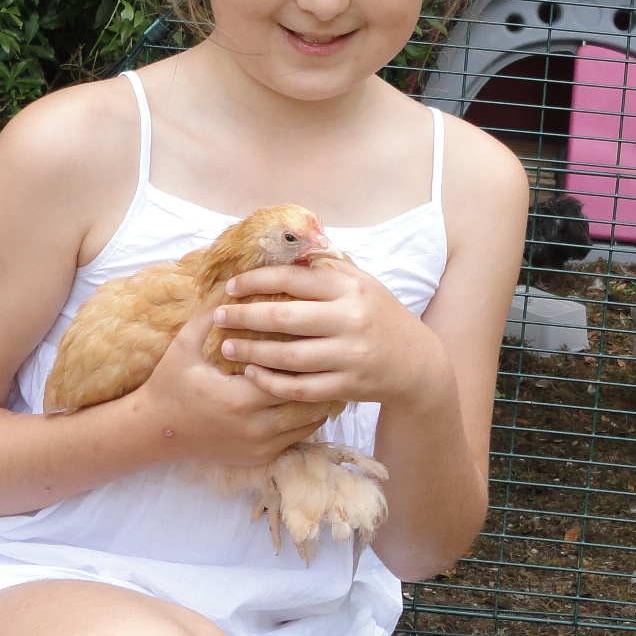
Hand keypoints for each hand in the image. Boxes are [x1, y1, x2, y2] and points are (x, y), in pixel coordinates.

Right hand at [120, 304, 334, 468]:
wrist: (156, 432)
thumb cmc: (171, 383)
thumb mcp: (185, 345)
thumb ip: (211, 315)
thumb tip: (237, 284)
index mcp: (239, 398)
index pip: (288, 374)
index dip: (304, 354)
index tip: (315, 335)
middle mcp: (255, 427)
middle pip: (307, 400)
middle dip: (320, 376)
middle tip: (332, 352)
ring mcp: (261, 446)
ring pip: (309, 423)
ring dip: (319, 398)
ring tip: (328, 371)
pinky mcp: (261, 457)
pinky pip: (298, 438)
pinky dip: (307, 418)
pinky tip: (310, 396)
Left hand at [213, 258, 450, 412]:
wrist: (416, 363)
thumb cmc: (380, 316)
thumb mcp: (362, 284)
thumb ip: (326, 270)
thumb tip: (283, 248)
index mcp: (350, 289)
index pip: (293, 279)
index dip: (256, 281)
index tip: (231, 286)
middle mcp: (350, 320)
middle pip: (284, 318)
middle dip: (244, 317)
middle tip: (219, 317)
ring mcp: (349, 356)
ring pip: (288, 356)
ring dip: (251, 352)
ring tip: (227, 348)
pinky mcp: (347, 387)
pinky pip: (300, 388)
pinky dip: (271, 382)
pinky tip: (253, 375)